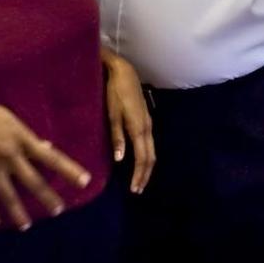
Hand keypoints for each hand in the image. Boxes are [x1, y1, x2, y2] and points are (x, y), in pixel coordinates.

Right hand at [0, 85, 90, 229]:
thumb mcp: (12, 120)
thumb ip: (29, 137)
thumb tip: (47, 148)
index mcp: (22, 138)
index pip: (51, 157)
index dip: (69, 169)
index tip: (84, 181)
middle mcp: (10, 154)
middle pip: (32, 180)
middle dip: (46, 197)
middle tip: (58, 211)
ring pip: (7, 193)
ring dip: (17, 211)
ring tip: (26, 226)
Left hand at [101, 49, 155, 193]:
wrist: (124, 72)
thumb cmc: (114, 92)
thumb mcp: (112, 114)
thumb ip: (117, 137)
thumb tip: (120, 160)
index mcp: (138, 128)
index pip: (143, 158)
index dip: (139, 174)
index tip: (134, 189)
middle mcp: (147, 127)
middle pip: (151, 157)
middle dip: (145, 175)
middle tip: (138, 190)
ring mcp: (148, 123)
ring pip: (151, 150)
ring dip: (146, 166)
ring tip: (139, 180)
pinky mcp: (145, 119)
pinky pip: (149, 143)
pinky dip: (146, 156)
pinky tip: (139, 160)